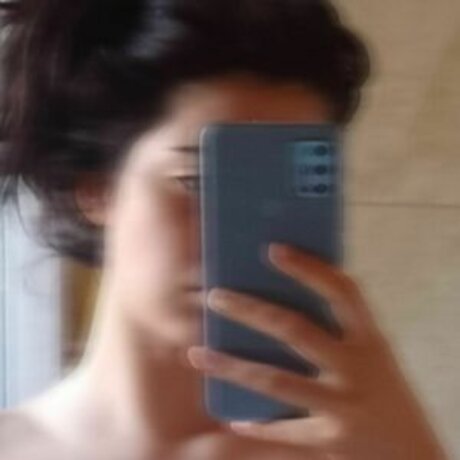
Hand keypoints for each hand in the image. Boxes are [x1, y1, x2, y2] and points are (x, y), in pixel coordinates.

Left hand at [187, 243, 447, 459]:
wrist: (413, 455)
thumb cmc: (385, 392)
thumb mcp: (373, 356)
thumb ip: (341, 331)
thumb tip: (287, 299)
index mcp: (371, 339)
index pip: (342, 291)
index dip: (309, 268)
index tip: (273, 249)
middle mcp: (358, 368)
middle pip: (296, 330)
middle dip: (251, 311)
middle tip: (214, 296)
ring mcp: (345, 407)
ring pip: (277, 382)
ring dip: (232, 367)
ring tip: (197, 354)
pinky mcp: (332, 442)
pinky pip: (283, 431)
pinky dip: (256, 424)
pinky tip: (232, 416)